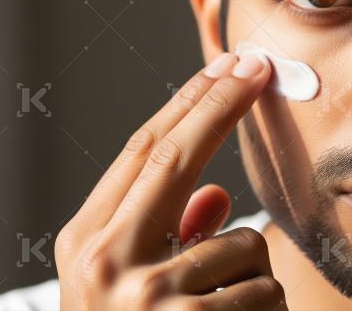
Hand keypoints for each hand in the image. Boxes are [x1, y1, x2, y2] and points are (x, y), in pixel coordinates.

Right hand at [54, 52, 286, 309]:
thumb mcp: (132, 285)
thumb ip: (172, 236)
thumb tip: (218, 193)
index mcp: (86, 242)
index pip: (141, 152)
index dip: (189, 105)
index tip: (223, 68)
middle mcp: (105, 260)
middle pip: (173, 156)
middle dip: (221, 103)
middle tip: (256, 65)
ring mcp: (147, 294)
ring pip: (243, 242)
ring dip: (251, 273)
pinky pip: (263, 289)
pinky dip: (265, 310)